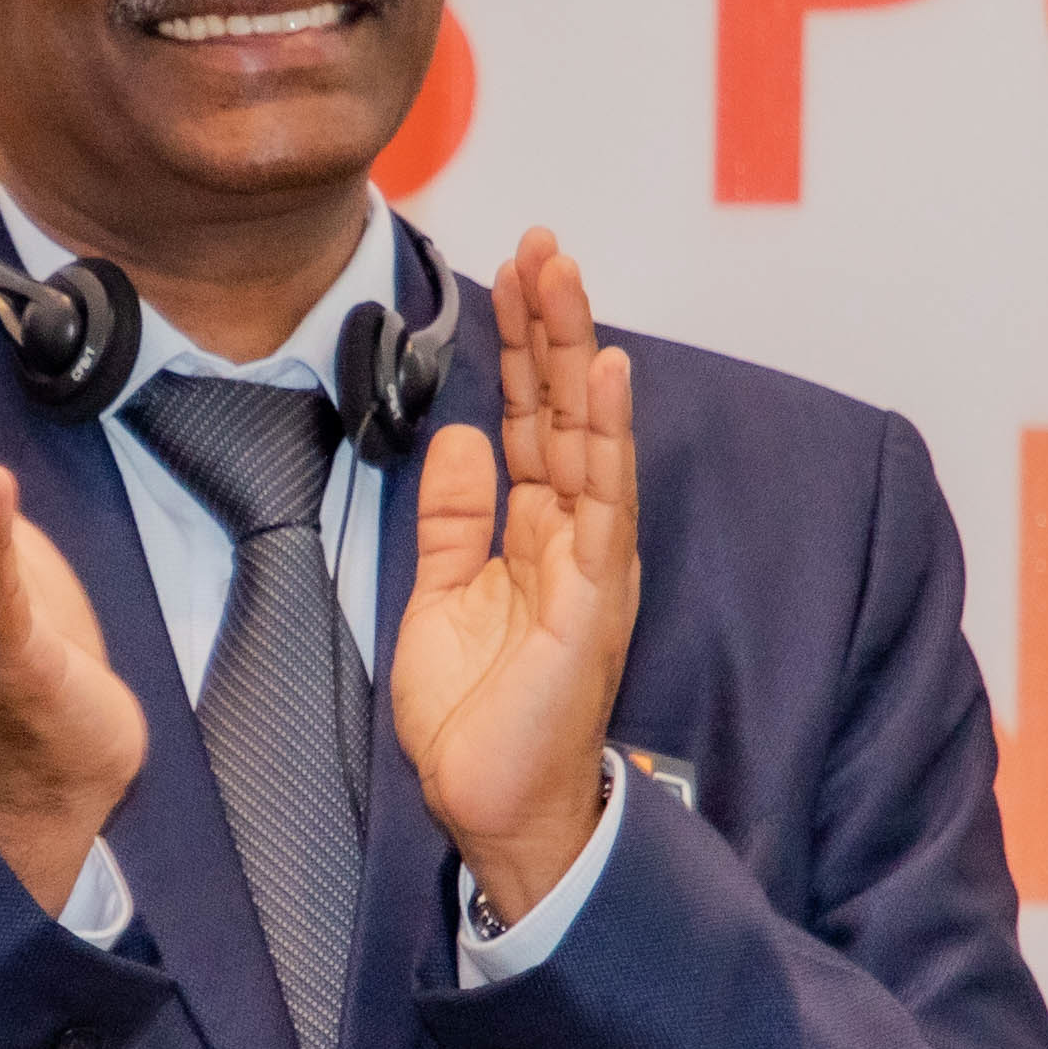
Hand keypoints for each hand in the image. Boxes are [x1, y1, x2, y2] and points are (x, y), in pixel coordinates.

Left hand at [389, 230, 641, 925]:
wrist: (492, 806)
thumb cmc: (478, 718)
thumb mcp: (443, 597)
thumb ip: (456, 520)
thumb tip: (460, 441)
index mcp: (537, 534)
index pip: (531, 418)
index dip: (519, 346)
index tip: (508, 271)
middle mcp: (574, 536)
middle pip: (563, 409)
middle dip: (550, 323)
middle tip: (540, 242)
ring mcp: (591, 563)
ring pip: (587, 435)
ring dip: (575, 351)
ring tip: (563, 275)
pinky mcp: (593, 599)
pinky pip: (601, 502)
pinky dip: (604, 435)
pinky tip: (602, 374)